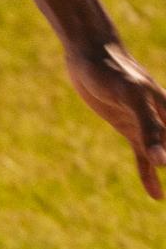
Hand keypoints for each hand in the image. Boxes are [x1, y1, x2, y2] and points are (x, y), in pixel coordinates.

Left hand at [65, 38, 165, 198]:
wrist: (90, 53)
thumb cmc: (113, 71)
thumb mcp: (131, 97)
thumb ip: (149, 128)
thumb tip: (163, 161)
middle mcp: (161, 117)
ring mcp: (145, 124)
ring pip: (163, 155)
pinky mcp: (129, 128)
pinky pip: (143, 156)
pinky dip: (149, 174)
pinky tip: (156, 195)